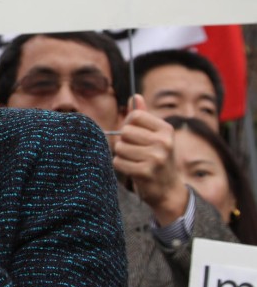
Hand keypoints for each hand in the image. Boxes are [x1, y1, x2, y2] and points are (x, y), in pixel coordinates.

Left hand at [112, 95, 189, 225]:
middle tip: (136, 151)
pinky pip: (118, 162)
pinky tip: (133, 169)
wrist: (168, 190)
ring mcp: (156, 158)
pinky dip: (121, 166)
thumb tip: (135, 96)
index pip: (135, 115)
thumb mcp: (156, 136)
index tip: (136, 135)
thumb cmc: (158, 157)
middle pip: (125, 132)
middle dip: (124, 141)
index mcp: (166, 129)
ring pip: (120, 147)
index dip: (129, 124)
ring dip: (122, 155)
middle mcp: (164, 142)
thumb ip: (143, 116)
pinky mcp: (146, 172)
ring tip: (135, 161)